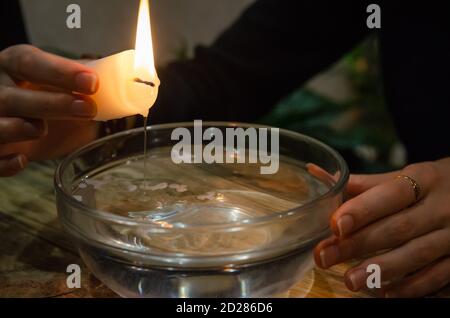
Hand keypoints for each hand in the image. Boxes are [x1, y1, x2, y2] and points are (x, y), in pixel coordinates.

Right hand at [0, 44, 99, 175]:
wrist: (19, 119)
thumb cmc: (40, 94)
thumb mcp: (60, 82)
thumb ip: (82, 78)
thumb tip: (121, 77)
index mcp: (13, 66)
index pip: (30, 62)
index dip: (60, 72)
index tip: (92, 82)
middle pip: (11, 96)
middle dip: (50, 103)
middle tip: (86, 109)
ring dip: (19, 128)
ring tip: (41, 129)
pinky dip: (4, 162)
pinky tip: (21, 160)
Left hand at [314, 158, 449, 296]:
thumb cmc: (431, 186)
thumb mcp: (406, 177)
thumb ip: (365, 184)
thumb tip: (317, 173)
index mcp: (425, 179)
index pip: (392, 194)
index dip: (364, 209)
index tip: (336, 224)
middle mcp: (442, 207)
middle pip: (398, 228)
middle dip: (359, 244)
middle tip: (326, 257)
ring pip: (417, 254)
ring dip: (382, 269)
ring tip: (351, 280)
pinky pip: (438, 275)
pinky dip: (413, 286)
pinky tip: (387, 292)